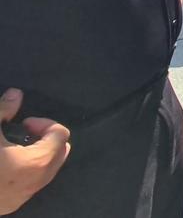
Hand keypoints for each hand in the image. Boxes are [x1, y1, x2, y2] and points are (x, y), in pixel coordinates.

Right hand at [0, 88, 70, 213]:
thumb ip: (4, 109)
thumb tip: (15, 94)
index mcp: (36, 162)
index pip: (60, 135)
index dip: (44, 123)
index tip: (24, 122)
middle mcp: (35, 183)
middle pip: (59, 155)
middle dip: (47, 140)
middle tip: (26, 132)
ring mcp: (22, 197)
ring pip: (46, 173)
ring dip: (38, 156)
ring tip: (15, 147)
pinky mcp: (10, 205)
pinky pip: (30, 186)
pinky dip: (27, 172)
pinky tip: (6, 165)